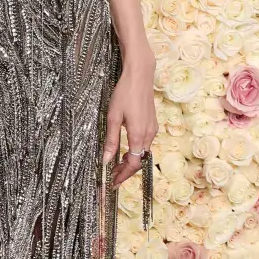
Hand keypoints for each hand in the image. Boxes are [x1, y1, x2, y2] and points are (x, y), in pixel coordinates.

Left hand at [103, 54, 157, 187]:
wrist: (140, 75)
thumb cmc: (124, 93)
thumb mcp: (113, 117)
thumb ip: (111, 140)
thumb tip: (106, 160)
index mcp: (139, 135)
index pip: (133, 164)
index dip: (123, 176)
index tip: (112, 183)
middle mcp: (149, 135)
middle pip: (138, 161)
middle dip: (125, 171)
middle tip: (111, 176)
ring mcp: (152, 129)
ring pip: (142, 153)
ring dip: (130, 161)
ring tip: (115, 165)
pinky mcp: (152, 124)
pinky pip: (144, 144)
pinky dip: (135, 151)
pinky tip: (125, 149)